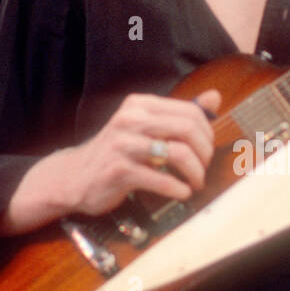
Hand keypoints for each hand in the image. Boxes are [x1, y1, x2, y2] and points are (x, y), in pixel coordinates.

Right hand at [60, 88, 221, 214]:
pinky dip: (178, 189)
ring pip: (178, 153)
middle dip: (205, 153)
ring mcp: (123, 145)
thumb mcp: (144, 127)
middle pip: (187, 129)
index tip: (207, 151)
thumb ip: (179, 113)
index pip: (190, 111)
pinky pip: (161, 179)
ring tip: (195, 183)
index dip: (207, 133)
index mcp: (140, 105)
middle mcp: (130, 119)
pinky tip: (182, 193)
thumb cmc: (116, 152)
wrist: (75, 177)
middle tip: (204, 169)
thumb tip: (214, 98)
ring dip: (195, 173)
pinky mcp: (119, 170)